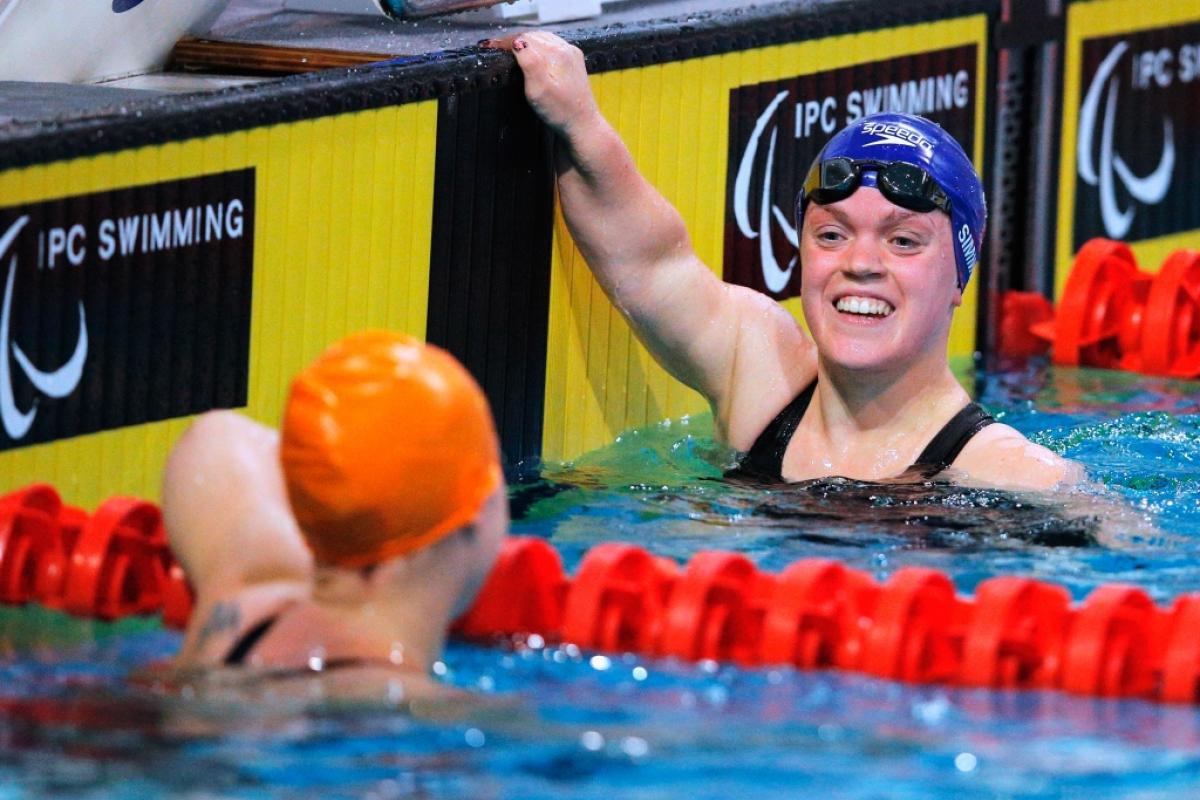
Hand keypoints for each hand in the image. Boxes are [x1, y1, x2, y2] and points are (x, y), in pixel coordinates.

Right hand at [485, 32, 602, 139]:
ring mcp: (571, 53)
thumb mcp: (538, 90)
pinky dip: (538, 46)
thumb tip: (517, 42)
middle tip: (496, 47)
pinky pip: (552, 45)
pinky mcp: (574, 60)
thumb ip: (529, 62)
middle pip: (533, 36)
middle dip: (514, 40)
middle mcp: (565, 48)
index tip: (489, 46)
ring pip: (542, 39)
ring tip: (511, 48)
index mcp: (556, 53)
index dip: (505, 42)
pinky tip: (532, 53)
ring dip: (526, 41)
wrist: (583, 124)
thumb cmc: (559, 111)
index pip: (524, 38)